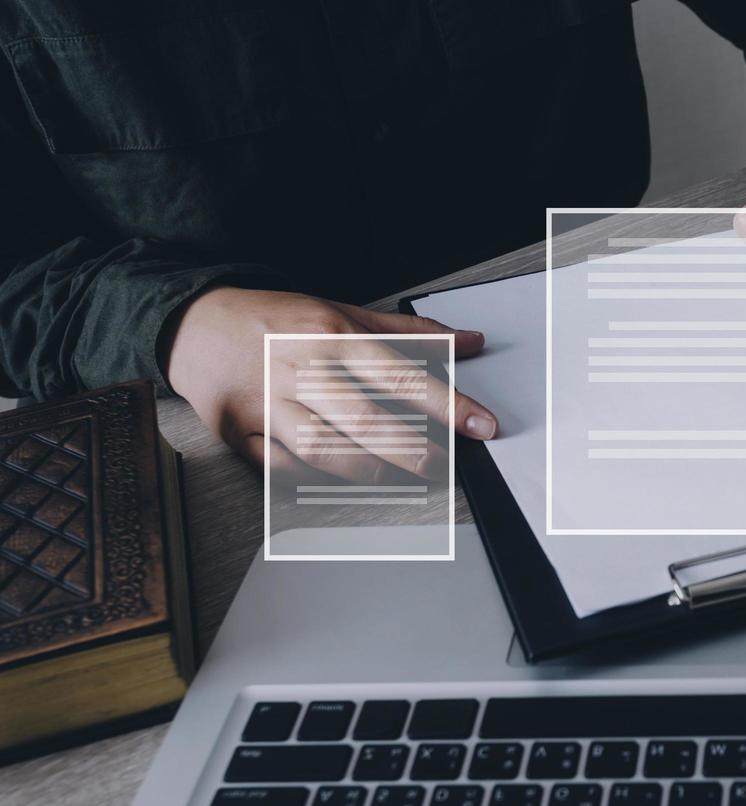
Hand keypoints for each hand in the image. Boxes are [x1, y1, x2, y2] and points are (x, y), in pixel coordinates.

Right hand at [165, 287, 496, 481]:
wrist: (191, 322)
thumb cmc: (275, 319)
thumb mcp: (342, 311)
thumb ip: (409, 333)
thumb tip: (471, 342)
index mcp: (330, 333)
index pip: (402, 373)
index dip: (449, 404)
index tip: (482, 426)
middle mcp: (299, 368)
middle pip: (364, 418)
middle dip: (413, 449)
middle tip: (445, 465)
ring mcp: (264, 403)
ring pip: (322, 448)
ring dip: (369, 470)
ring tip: (402, 478)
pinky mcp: (237, 432)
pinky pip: (280, 467)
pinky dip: (314, 479)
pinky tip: (344, 481)